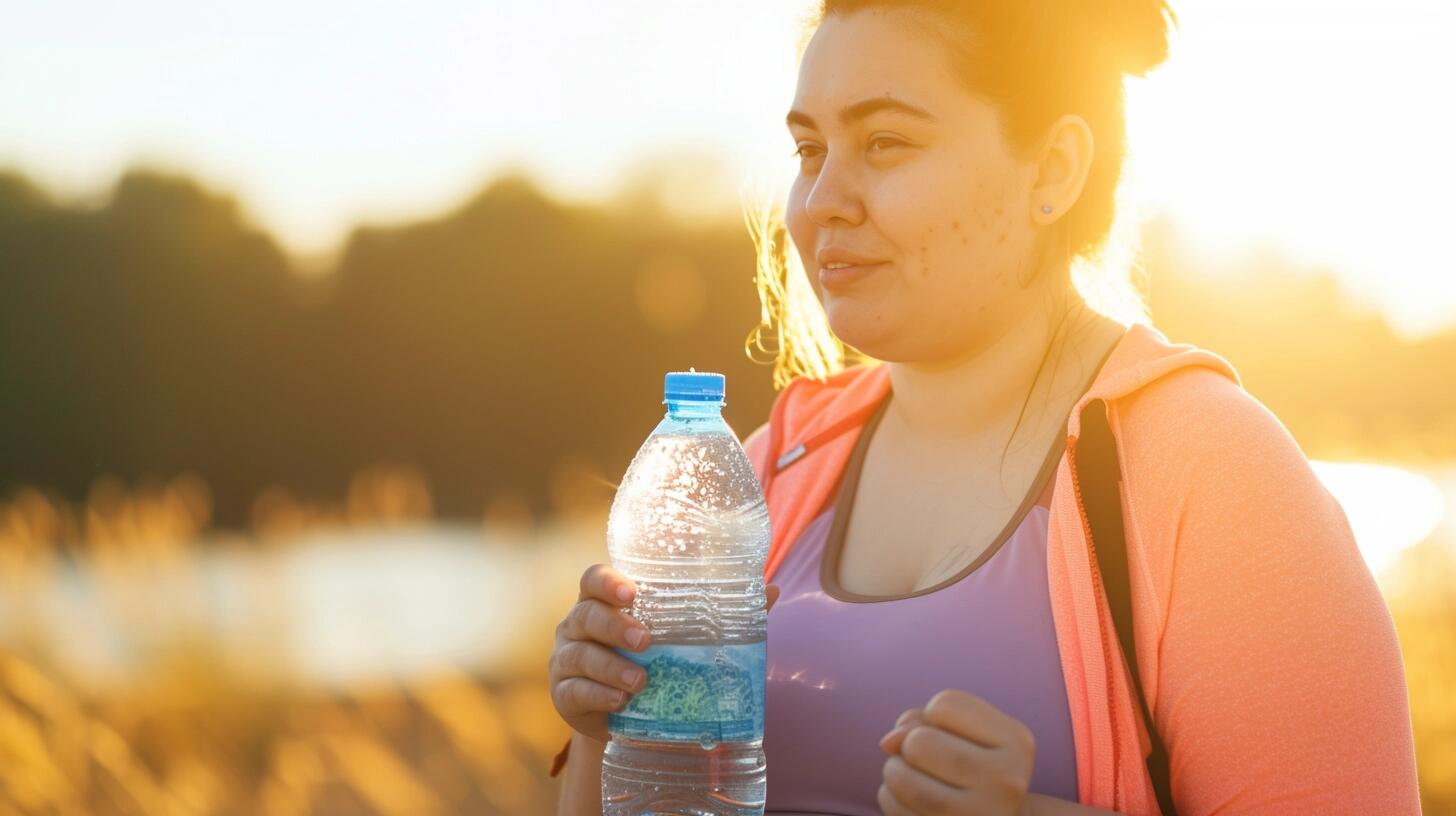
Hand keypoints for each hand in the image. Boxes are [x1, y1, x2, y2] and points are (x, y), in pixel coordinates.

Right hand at [548, 564, 779, 742]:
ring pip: (580, 655)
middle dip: (614, 625)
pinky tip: (620, 701)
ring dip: (610, 666)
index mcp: (604, 602)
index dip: (609, 582)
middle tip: (646, 640)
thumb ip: (722, 616)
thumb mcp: (682, 640)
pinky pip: (574, 691)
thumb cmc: (655, 663)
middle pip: (586, 614)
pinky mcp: (564, 695)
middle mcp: (578, 624)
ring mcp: (566, 659)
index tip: (633, 593)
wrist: (628, 719)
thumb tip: (770, 590)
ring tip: (640, 681)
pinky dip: (598, 695)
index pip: (594, 579)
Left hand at [876, 689, 1036, 815]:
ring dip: (893, 772)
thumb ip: (923, 721)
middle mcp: (1007, 781)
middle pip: (920, 742)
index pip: (945, 704)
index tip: (947, 732)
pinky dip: (890, 798)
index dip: (933, 714)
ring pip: (905, 781)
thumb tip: (888, 741)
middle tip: (919, 757)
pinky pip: (898, 810)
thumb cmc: (974, 765)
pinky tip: (908, 801)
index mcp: (1016, 742)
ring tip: (907, 776)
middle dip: (906, 744)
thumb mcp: (964, 733)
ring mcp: (983, 815)